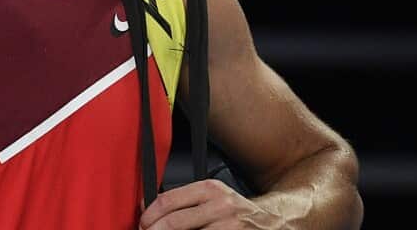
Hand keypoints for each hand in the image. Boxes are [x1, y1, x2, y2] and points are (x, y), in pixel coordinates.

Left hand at [139, 180, 285, 229]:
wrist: (274, 221)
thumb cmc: (239, 211)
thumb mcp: (213, 197)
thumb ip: (184, 200)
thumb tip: (148, 207)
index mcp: (210, 190)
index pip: (168, 201)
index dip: (149, 216)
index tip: (142, 223)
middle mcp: (220, 207)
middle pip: (174, 223)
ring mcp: (228, 227)